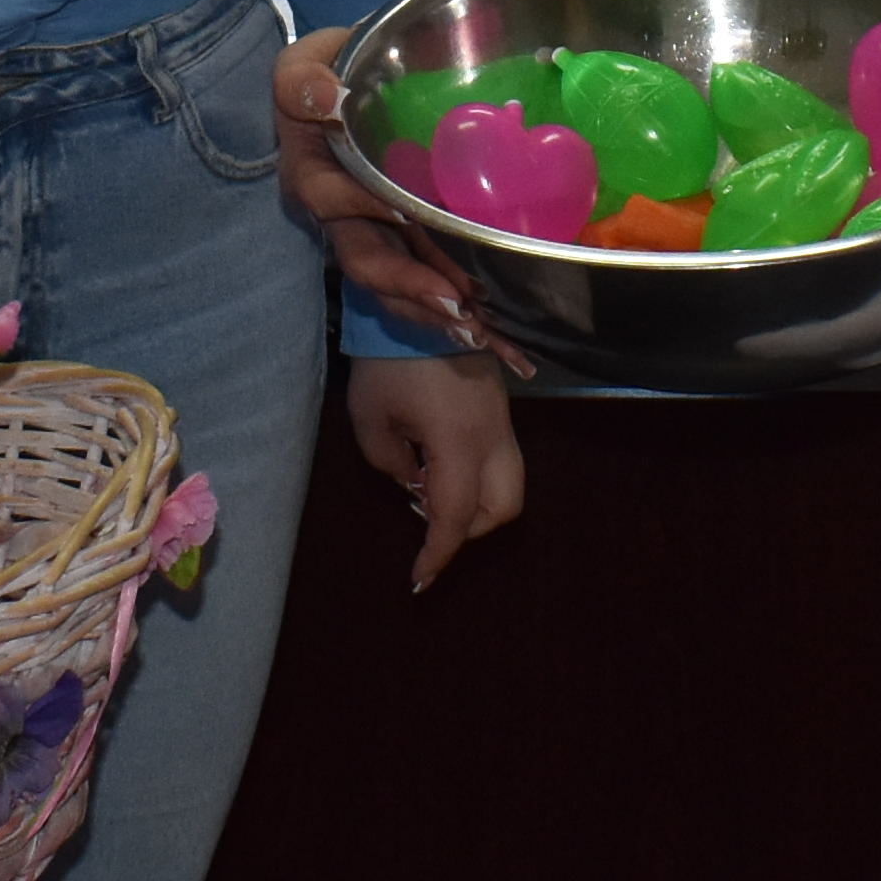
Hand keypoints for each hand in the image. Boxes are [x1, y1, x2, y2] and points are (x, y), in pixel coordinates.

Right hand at [274, 35, 533, 370]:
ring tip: (482, 332)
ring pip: (396, 286)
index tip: (403, 214)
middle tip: (456, 304)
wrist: (356, 86)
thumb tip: (322, 98)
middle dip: (409, 288)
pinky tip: (493, 334)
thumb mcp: (309, 62)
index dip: (361, 206)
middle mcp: (339, 217)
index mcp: (312, 173)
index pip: (328, 197)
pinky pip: (422, 285)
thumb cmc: (332, 72)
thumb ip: (302, 78)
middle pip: (366, 261)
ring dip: (436, 313)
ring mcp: (374, 236)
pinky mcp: (405, 244)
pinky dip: (453, 312)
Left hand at [341, 352, 527, 588]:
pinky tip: (439, 460)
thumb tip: (414, 484)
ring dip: (477, 503)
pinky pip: (501, 457)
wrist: (417, 301)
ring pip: (510, 484)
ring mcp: (503, 419)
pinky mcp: (501, 406)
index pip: (456, 516)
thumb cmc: (386, 360)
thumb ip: (390, 464)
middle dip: (470, 528)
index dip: (438, 554)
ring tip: (431, 488)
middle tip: (428, 517)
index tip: (418, 579)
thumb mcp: (370, 418)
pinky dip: (478, 475)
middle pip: (504, 507)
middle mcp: (492, 435)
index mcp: (458, 441)